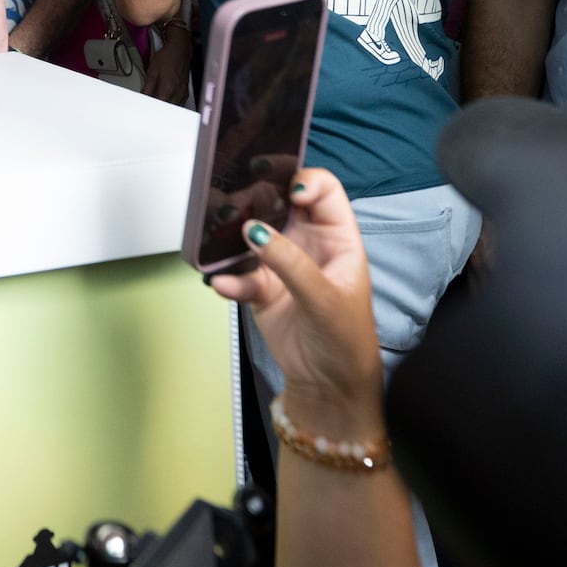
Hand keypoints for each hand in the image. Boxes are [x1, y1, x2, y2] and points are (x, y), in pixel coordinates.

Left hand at [142, 17, 191, 104]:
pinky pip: (178, 103)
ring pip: (173, 108)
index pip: (157, 108)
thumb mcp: (152, 72)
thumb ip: (147, 88)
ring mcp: (183, 94)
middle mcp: (177, 94)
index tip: (144, 108)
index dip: (150, 109)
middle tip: (149, 104)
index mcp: (167, 91)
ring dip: (164, 107)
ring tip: (157, 100)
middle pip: (165, 109)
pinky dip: (171, 103)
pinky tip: (165, 98)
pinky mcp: (185, 92)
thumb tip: (142, 98)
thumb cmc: (167, 57)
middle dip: (157, 109)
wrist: (179, 49)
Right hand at [207, 168, 383, 433]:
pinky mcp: (260, 287)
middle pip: (279, 204)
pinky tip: (223, 285)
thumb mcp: (326, 298)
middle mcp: (306, 242)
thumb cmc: (346, 338)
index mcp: (336, 236)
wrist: (327, 384)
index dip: (305, 183)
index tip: (288, 193)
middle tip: (238, 196)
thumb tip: (255, 231)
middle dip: (259, 197)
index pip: (322, 191)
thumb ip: (292, 263)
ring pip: (252, 235)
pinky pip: (239, 275)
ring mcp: (280, 263)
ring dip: (235, 235)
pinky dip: (228, 278)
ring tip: (220, 236)